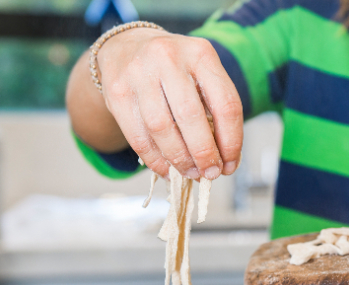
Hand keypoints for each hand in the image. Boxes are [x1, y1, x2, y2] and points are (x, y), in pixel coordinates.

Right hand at [70, 28, 243, 179]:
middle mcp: (168, 59)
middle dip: (204, 154)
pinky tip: (167, 170)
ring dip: (180, 159)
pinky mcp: (117, 93)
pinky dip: (155, 160)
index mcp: (200, 54)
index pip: (225, 105)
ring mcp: (139, 74)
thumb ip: (215, 109)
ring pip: (162, 129)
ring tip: (191, 173)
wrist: (125, 47)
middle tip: (211, 173)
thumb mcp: (201, 74)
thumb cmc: (174, 69)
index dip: (232, 141)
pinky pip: (138, 137)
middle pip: (191, 117)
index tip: (230, 163)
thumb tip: (224, 160)